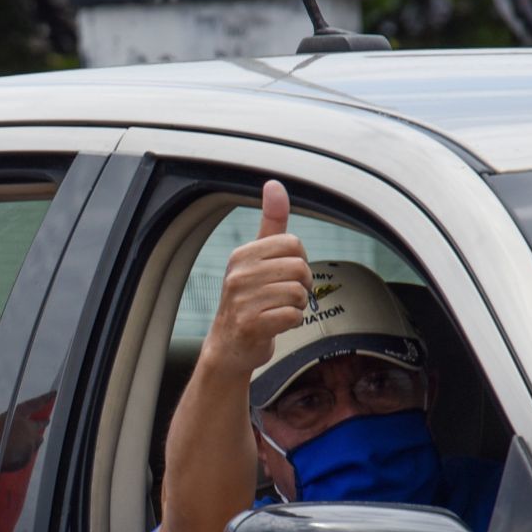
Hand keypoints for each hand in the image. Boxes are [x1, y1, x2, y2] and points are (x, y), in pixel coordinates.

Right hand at [201, 180, 312, 375]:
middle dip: (301, 285)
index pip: (293, 243)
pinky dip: (293, 322)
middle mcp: (239, 275)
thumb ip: (271, 222)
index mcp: (242, 255)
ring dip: (297, 306)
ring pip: (299, 293)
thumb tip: (274, 185)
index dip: (298, 261)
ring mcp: (243, 300)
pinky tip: (277, 324)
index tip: (283, 275)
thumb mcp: (258, 258)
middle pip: (300, 268)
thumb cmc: (249, 301)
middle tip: (283, 296)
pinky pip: (293, 315)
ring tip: (279, 310)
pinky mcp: (251, 325)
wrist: (230, 346)